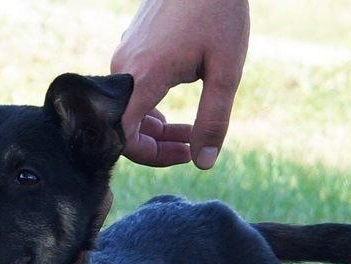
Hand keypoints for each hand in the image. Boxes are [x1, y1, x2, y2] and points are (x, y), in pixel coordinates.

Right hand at [111, 0, 249, 168]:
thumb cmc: (219, 14)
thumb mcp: (226, 72)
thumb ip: (214, 120)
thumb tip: (204, 163)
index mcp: (144, 76)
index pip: (124, 137)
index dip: (151, 156)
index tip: (184, 155)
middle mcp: (124, 68)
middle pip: (127, 127)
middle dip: (160, 145)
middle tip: (195, 147)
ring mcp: (124, 57)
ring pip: (129, 111)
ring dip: (158, 129)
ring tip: (192, 131)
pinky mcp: (129, 50)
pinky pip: (131, 93)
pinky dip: (151, 109)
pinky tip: (176, 109)